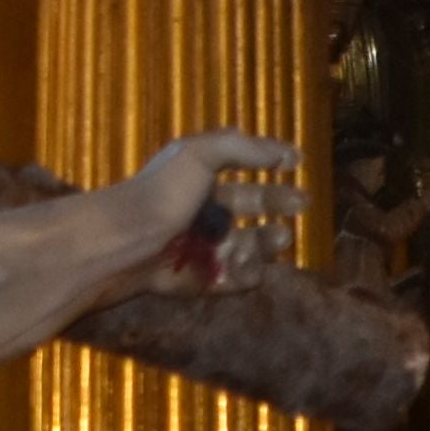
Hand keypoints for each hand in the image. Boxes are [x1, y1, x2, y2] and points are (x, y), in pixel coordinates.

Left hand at [121, 128, 298, 290]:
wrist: (126, 243)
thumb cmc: (162, 192)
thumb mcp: (199, 154)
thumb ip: (242, 148)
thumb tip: (286, 152)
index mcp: (199, 178)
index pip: (242, 167)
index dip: (270, 163)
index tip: (297, 161)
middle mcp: (201, 211)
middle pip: (250, 207)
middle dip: (278, 204)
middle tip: (303, 203)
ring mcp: (200, 247)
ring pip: (246, 245)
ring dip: (267, 242)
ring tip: (282, 237)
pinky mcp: (197, 281)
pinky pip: (231, 279)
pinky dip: (246, 274)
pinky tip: (256, 268)